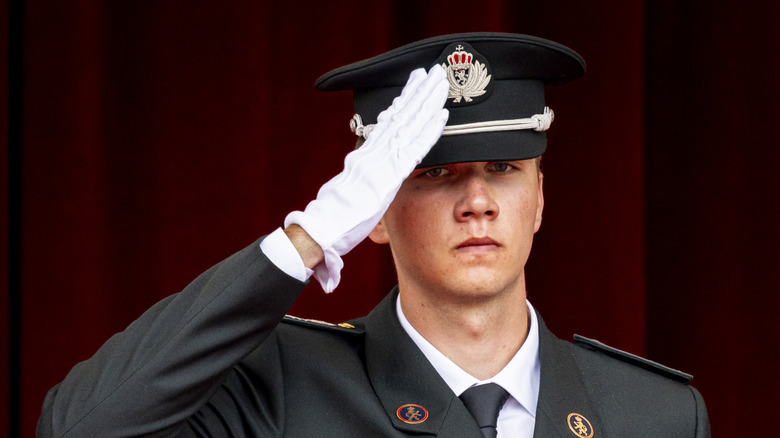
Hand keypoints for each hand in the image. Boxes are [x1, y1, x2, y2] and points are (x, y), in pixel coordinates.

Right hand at [285, 65, 449, 291]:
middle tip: (431, 72)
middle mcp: (372, 153)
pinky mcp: (389, 175)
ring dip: (426, 101)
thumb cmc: (333, 220)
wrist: (322, 229)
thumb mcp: (349, 193)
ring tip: (439, 82)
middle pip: (399, 116)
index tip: (413, 86)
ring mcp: (380, 162)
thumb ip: (361, 179)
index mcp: (363, 156)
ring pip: (408, 124)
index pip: (386, 124)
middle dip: (416, 92)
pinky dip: (429, 130)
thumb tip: (368, 177)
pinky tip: (442, 115)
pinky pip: (414, 148)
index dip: (402, 103)